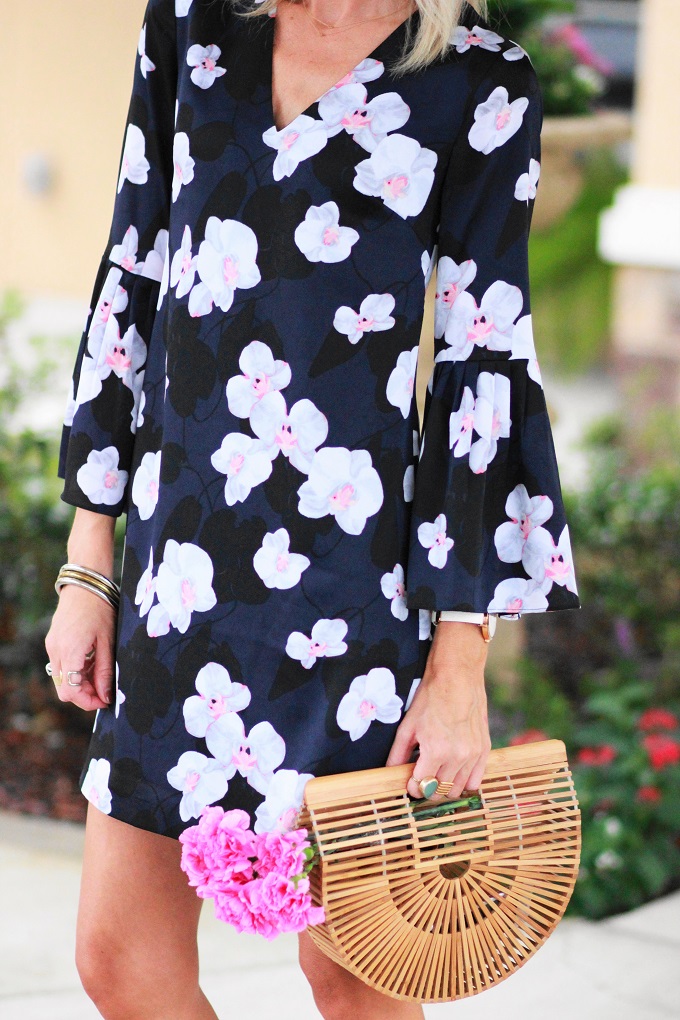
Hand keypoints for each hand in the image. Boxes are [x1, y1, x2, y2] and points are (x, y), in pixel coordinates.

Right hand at [45, 584, 116, 710]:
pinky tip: (91, 663)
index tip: (105, 701)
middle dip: (84, 695)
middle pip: (64, 689)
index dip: (88, 702)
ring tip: (100, 674)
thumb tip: (105, 696)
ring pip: (62, 679)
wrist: (85, 586)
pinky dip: (75, 671)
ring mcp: (52, 646)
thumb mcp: (108, 642)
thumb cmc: (101, 610)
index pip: (71, 692)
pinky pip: (61, 666)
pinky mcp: (53, 642)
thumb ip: (105, 671)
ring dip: (80, 683)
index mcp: (70, 651)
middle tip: (104, 691)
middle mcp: (56, 651)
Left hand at [386, 621, 491, 799]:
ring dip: (445, 787)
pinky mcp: (485, 749)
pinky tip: (454, 773)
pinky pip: (476, 780)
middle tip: (422, 778)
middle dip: (428, 789)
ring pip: (458, 790)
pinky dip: (464, 782)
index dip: (413, 788)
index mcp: (436, 750)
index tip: (410, 782)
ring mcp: (473, 754)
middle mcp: (457, 756)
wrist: (457, 675)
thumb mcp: (408, 725)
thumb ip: (398, 753)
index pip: (422, 787)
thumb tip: (389, 772)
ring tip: (437, 774)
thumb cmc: (431, 697)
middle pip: (440, 792)